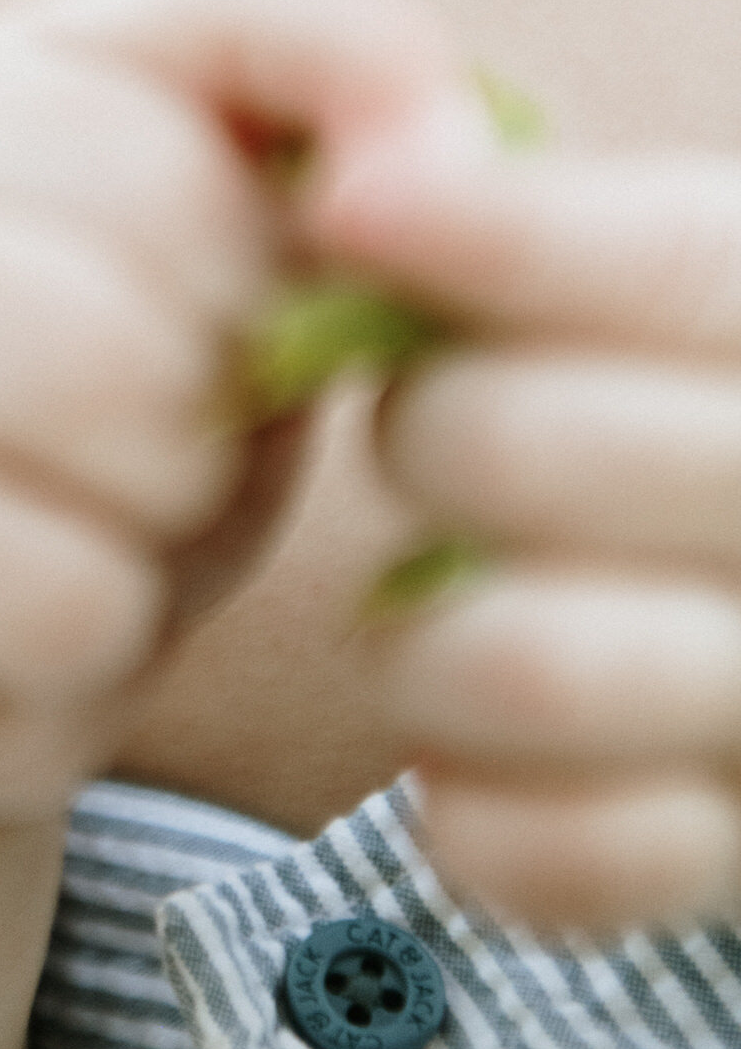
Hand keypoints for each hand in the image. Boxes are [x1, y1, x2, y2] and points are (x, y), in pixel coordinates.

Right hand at [0, 0, 470, 829]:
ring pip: (106, 484)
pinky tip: (29, 618)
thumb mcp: (217, 208)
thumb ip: (328, 90)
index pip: (175, 167)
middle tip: (162, 425)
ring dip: (157, 531)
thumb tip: (457, 140)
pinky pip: (54, 623)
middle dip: (209, 409)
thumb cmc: (95, 374)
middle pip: (132, 335)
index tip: (239, 294)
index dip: (261, 263)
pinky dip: (90, 647)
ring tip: (99, 517)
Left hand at [313, 134, 740, 935]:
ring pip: (504, 660)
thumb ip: (556, 232)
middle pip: (522, 447)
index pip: (684, 267)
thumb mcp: (677, 297)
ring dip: (420, 633)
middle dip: (427, 430)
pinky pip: (526, 850)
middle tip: (439, 433)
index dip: (504, 236)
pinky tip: (486, 752)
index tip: (346, 203)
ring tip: (449, 602)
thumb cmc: (689, 422)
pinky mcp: (729, 868)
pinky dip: (471, 805)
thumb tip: (358, 180)